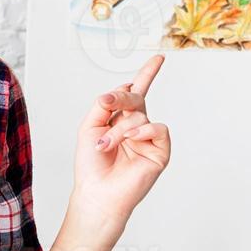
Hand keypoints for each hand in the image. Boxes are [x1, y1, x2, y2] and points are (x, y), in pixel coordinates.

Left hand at [71, 54, 171, 234]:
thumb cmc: (91, 164)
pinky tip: (131, 140)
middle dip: (121, 97)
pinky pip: (158, 128)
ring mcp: (149, 139)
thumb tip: (124, 86)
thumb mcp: (90, 126)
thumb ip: (104, 104)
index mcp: (121, 119)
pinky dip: (142, 131)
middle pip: (135, 97)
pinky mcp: (160, 151)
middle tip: (107, 103)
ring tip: (105, 145)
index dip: (147, 74)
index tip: (159, 58)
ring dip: (119, 129)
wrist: (97, 192)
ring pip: (139, 116)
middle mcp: (137, 127)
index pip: (136, 93)